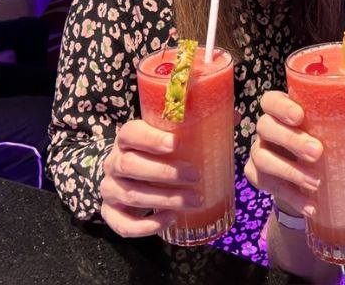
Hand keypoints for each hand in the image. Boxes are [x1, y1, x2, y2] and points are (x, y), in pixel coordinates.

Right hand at [100, 119, 201, 237]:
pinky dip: (146, 226)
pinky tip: (170, 220)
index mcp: (126, 139)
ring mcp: (110, 189)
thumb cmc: (157, 155)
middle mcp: (113, 163)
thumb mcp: (170, 138)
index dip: (150, 139)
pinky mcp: (111, 213)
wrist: (131, 178)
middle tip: (196, 175)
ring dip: (165, 199)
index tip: (175, 143)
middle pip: (131, 165)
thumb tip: (234, 118)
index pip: (130, 133)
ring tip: (195, 200)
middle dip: (165, 172)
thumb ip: (196, 128)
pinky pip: (123, 224)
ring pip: (132, 194)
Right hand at [245, 91, 321, 217]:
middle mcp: (266, 128)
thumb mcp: (333, 128)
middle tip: (317, 152)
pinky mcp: (257, 176)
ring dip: (290, 171)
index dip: (281, 106)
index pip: (271, 100)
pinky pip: (268, 186)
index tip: (300, 116)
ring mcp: (259, 152)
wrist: (310, 178)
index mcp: (283, 110)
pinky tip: (312, 206)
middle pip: (266, 126)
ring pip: (263, 157)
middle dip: (291, 140)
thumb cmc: (326, 143)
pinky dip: (292, 197)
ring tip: (317, 182)